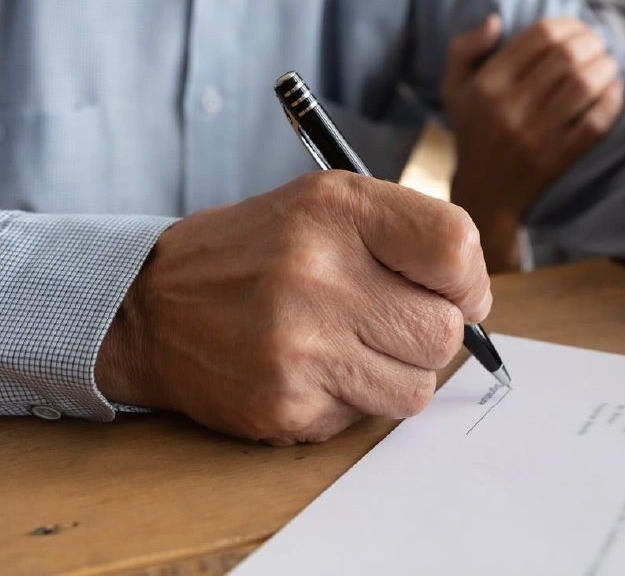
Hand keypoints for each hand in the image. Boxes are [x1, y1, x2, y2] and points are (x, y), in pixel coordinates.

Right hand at [94, 171, 489, 444]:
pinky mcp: (286, 406)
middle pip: (444, 331)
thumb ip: (405, 232)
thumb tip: (476, 296)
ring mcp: (300, 347)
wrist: (148, 308)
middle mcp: (317, 274)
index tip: (451, 289)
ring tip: (348, 343)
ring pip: (417, 386)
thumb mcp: (323, 205)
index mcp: (335, 210)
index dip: (467, 279)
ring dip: (395, 373)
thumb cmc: (254, 253)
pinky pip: (366, 419)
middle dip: (430, 332)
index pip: (455, 249)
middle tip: (392, 320)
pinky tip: (310, 369)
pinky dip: (350, 400)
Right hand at [442, 15, 624, 270]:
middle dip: (593, 42)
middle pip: (567, 56)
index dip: (569, 24)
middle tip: (600, 44)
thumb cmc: (473, 132)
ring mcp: (537, 134)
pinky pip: (595, 123)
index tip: (579, 27)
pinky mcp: (559, 158)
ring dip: (606, 67)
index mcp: (488, 83)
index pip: (539, 36)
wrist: (484, 194)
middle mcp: (511, 106)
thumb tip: (496, 20)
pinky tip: (614, 91)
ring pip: (584, 85)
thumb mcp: (454, 88)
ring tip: (609, 64)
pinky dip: (611, 102)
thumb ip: (465, 48)